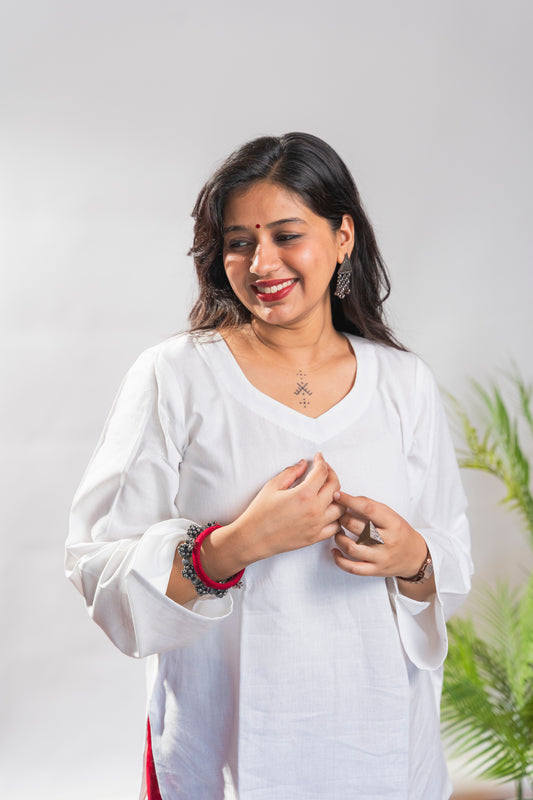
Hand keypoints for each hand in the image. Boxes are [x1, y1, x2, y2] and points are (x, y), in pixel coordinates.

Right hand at [201, 453, 342, 577]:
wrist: (253, 538)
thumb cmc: (260, 513)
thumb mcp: (272, 486)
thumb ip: (291, 473)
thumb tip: (303, 464)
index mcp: (303, 495)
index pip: (322, 472)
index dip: (322, 461)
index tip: (319, 458)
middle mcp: (314, 510)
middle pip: (335, 486)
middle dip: (331, 474)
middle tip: (324, 470)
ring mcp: (317, 525)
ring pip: (341, 507)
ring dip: (337, 495)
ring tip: (328, 490)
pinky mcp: (315, 537)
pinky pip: (335, 526)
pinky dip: (336, 517)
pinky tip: (329, 510)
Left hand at [332, 493, 427, 579]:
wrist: (415, 557)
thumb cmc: (400, 533)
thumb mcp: (392, 515)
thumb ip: (372, 506)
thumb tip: (348, 499)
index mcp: (392, 524)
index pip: (368, 509)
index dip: (350, 501)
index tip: (338, 495)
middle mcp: (387, 541)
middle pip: (356, 528)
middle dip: (342, 518)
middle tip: (338, 515)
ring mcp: (380, 557)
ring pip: (352, 548)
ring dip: (338, 538)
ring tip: (337, 531)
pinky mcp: (375, 570)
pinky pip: (353, 568)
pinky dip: (340, 560)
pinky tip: (335, 551)